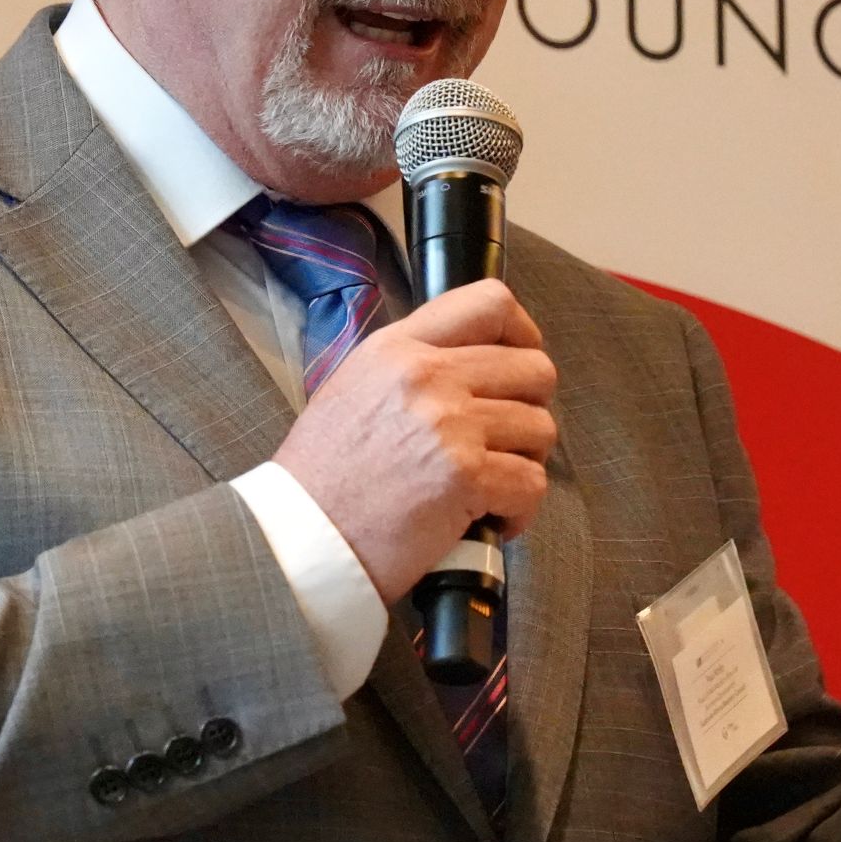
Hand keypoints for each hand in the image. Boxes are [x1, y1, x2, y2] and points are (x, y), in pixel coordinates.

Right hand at [272, 280, 557, 600]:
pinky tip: (490, 520)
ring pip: (541, 428)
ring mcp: (449, 424)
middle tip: (505, 442)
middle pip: (534, 369)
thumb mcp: (354, 389)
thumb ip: (411, 367)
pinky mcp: (465, 476)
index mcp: (399, 348)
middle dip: (531, 409)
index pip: (490, 302)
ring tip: (491, 487)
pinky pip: (532, 483)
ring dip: (525, 463)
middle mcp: (427, 375)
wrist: (299, 538)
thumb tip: (471, 367)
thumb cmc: (323, 478)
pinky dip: (520, 509)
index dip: (523, 334)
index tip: (519, 365)